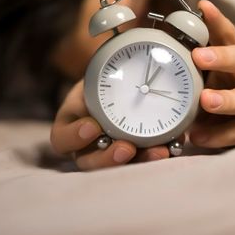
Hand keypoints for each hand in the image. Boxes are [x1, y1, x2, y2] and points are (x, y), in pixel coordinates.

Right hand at [50, 81, 172, 170]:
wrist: (122, 84)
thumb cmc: (106, 79)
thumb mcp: (100, 74)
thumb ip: (105, 75)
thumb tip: (123, 66)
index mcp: (70, 125)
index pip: (62, 139)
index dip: (74, 137)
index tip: (92, 126)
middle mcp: (86, 146)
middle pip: (89, 162)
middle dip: (108, 158)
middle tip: (127, 148)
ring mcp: (109, 154)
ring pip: (118, 168)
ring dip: (139, 161)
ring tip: (158, 152)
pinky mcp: (134, 156)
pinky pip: (143, 161)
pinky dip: (158, 154)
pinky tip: (171, 148)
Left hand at [189, 0, 234, 147]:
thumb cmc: (233, 103)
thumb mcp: (215, 85)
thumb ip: (198, 76)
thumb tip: (161, 65)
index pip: (230, 36)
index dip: (218, 22)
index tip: (203, 7)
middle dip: (221, 57)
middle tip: (199, 57)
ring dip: (226, 100)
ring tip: (204, 102)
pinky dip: (223, 135)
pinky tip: (202, 137)